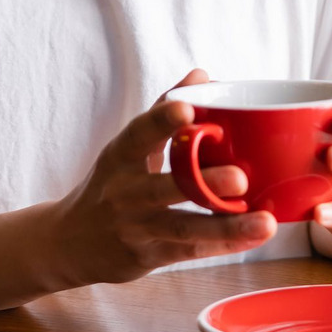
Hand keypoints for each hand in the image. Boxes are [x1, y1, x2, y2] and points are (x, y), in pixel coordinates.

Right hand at [45, 69, 277, 286]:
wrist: (68, 243)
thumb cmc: (109, 185)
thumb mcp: (125, 148)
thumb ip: (162, 112)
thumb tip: (202, 74)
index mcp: (120, 156)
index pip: (139, 133)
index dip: (162, 120)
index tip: (187, 108)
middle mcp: (125, 192)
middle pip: (164, 187)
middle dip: (203, 182)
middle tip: (240, 176)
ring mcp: (136, 227)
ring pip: (183, 227)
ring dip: (226, 226)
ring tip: (263, 221)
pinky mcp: (148, 256)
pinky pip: (189, 251)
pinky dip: (224, 246)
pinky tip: (254, 238)